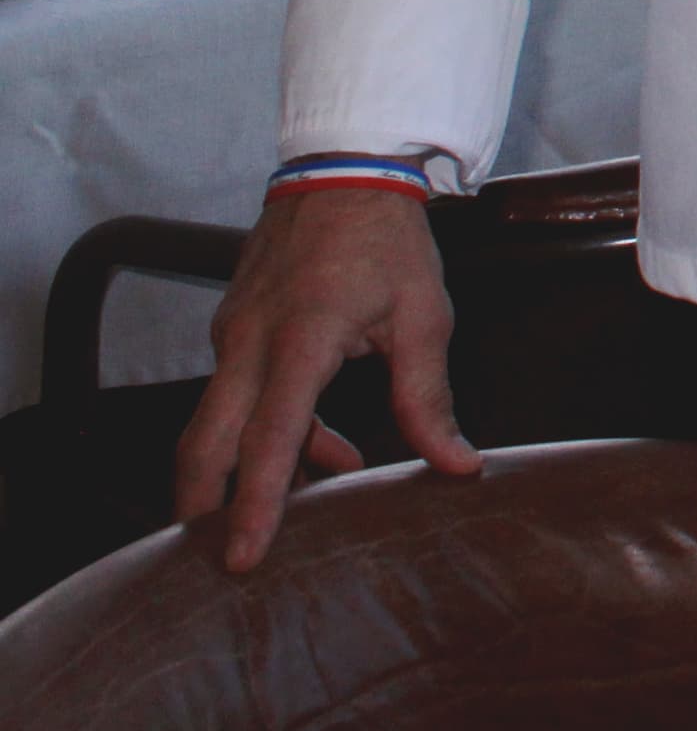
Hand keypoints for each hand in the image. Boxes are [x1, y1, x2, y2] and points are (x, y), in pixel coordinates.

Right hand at [174, 186, 479, 570]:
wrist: (345, 170)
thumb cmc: (387, 239)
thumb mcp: (424, 317)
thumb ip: (429, 398)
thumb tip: (456, 464)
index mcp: (301, 338)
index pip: (272, 436)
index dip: (258, 501)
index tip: (245, 553)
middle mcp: (250, 340)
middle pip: (207, 444)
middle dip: (206, 508)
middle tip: (223, 560)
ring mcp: (233, 333)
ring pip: (220, 423)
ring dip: (251, 471)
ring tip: (307, 505)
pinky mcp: (234, 328)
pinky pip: (237, 395)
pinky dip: (269, 431)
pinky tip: (327, 448)